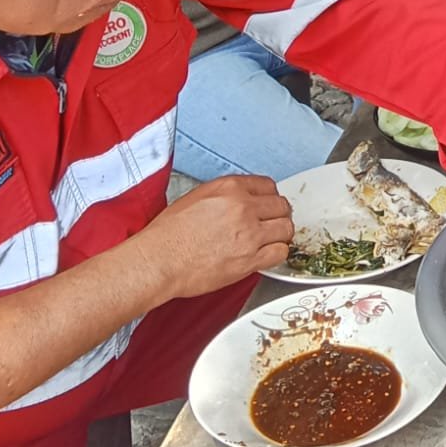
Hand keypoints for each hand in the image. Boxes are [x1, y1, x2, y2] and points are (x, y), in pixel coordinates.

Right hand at [138, 175, 293, 298]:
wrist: (160, 260)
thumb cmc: (169, 233)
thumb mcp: (197, 197)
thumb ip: (225, 195)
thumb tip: (241, 199)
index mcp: (230, 188)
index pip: (268, 186)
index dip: (270, 197)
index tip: (268, 205)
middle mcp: (243, 207)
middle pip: (281, 206)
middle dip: (278, 214)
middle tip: (273, 223)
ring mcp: (248, 234)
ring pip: (285, 228)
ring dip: (280, 234)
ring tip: (272, 239)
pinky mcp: (249, 259)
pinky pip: (279, 253)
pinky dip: (277, 253)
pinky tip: (267, 254)